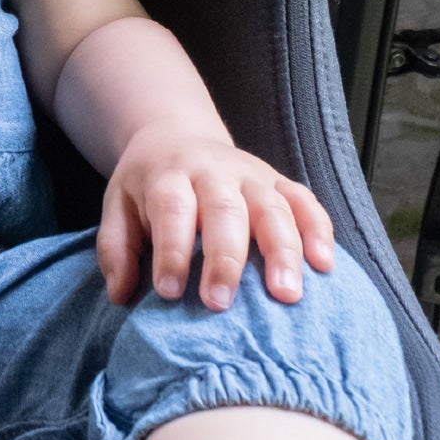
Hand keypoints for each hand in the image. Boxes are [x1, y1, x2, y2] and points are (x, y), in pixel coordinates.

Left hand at [98, 123, 333, 308]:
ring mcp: (252, 174)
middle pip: (225, 210)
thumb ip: (115, 249)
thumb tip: (120, 296)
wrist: (176, 135)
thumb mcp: (117, 206)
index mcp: (169, 176)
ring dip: (282, 250)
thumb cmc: (147, 185)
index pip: (172, 210)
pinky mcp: (278, 181)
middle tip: (220, 303)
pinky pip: (305, 201)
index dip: (171, 251)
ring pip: (273, 207)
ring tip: (287, 294)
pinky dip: (318, 231)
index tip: (169, 292)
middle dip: (225, 258)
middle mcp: (213, 171)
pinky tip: (324, 266)